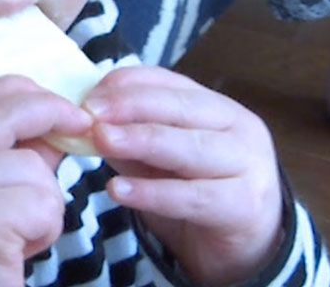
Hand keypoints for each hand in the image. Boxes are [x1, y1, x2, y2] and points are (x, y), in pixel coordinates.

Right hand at [0, 75, 93, 286]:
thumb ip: (4, 158)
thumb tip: (54, 127)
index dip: (24, 93)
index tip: (57, 104)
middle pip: (5, 113)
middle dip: (52, 113)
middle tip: (81, 125)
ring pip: (33, 166)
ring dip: (44, 202)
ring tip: (19, 234)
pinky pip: (42, 203)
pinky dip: (45, 229)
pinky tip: (21, 250)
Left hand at [85, 66, 283, 284]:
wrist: (245, 245)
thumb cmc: (197, 190)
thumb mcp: (158, 158)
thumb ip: (127, 136)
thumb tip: (83, 120)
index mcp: (215, 106)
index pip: (167, 83)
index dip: (126, 85)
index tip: (87, 94)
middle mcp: (238, 127)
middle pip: (180, 108)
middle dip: (131, 106)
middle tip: (90, 111)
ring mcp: (247, 165)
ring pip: (189, 148)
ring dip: (141, 141)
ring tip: (101, 140)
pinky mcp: (244, 206)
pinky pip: (193, 197)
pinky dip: (152, 193)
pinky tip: (118, 190)